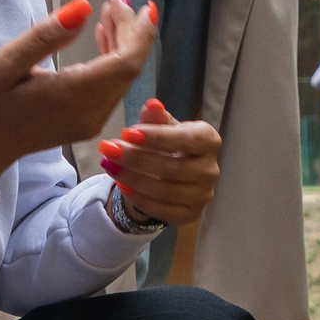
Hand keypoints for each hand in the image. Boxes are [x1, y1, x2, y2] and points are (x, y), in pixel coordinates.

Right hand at [0, 0, 155, 175]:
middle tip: (115, 1)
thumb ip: (47, 35)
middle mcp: (90, 112)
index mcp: (73, 95)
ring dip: (122, 44)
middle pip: (129, 68)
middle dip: (130, 32)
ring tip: (108, 14)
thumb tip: (83, 7)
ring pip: (123, 78)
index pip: (126, 63)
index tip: (141, 6)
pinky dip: (112, 61)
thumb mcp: (7, 63)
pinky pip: (112, 88)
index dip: (139, 33)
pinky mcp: (87, 123)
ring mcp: (91, 121)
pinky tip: (102, 39)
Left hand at [98, 97, 220, 226]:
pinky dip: (140, 199)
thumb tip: (152, 105)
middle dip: (137, 159)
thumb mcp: (160, 127)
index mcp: (209, 141)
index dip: (157, 137)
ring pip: (165, 191)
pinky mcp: (190, 214)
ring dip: (133, 179)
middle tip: (109, 150)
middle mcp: (210, 169)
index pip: (188, 139)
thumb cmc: (165, 145)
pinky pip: (163, 210)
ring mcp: (202, 194)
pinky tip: (122, 186)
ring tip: (109, 166)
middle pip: (173, 168)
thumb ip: (156, 118)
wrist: (167, 174)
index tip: (127, 132)